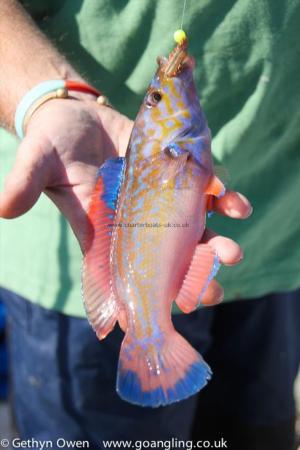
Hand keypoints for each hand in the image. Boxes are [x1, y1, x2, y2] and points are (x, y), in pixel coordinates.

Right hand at [0, 99, 251, 306]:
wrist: (74, 115)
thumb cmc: (52, 142)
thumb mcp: (37, 160)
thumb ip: (24, 182)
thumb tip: (2, 209)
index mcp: (103, 229)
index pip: (124, 273)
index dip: (143, 298)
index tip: (163, 317)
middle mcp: (135, 222)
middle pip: (167, 260)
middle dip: (191, 278)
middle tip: (212, 290)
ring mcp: (157, 200)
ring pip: (192, 231)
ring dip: (215, 244)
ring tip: (232, 252)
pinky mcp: (172, 175)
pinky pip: (202, 192)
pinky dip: (221, 199)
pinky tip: (234, 203)